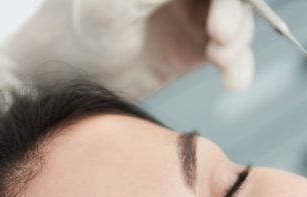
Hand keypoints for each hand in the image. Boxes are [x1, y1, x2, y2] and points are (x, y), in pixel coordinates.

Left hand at [0, 0, 254, 149]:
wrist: (68, 75)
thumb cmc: (80, 23)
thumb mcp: (123, 0)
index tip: (225, 12)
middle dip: (235, 13)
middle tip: (221, 34)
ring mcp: (195, 12)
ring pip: (239, 20)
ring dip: (238, 41)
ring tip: (220, 57)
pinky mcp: (198, 47)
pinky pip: (231, 53)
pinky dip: (236, 65)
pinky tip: (231, 78)